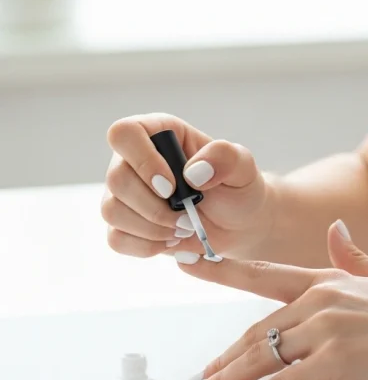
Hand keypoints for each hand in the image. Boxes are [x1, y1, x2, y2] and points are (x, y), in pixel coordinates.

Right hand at [102, 113, 272, 258]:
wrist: (238, 223)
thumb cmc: (237, 188)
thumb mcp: (243, 167)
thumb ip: (225, 158)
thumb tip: (193, 172)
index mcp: (158, 133)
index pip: (124, 133)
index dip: (143, 161)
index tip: (172, 187)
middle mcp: (134, 159)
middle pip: (116, 179)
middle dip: (154, 208)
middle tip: (188, 217)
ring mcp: (125, 192)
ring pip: (112, 210)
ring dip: (152, 229)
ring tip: (183, 228)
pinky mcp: (124, 223)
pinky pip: (116, 238)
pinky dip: (146, 246)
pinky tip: (171, 240)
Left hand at [178, 220, 367, 379]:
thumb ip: (354, 256)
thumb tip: (337, 229)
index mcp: (328, 279)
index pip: (263, 274)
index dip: (222, 272)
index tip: (190, 266)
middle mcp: (320, 299)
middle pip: (256, 330)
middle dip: (223, 357)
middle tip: (200, 376)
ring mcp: (325, 329)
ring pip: (261, 356)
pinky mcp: (335, 362)